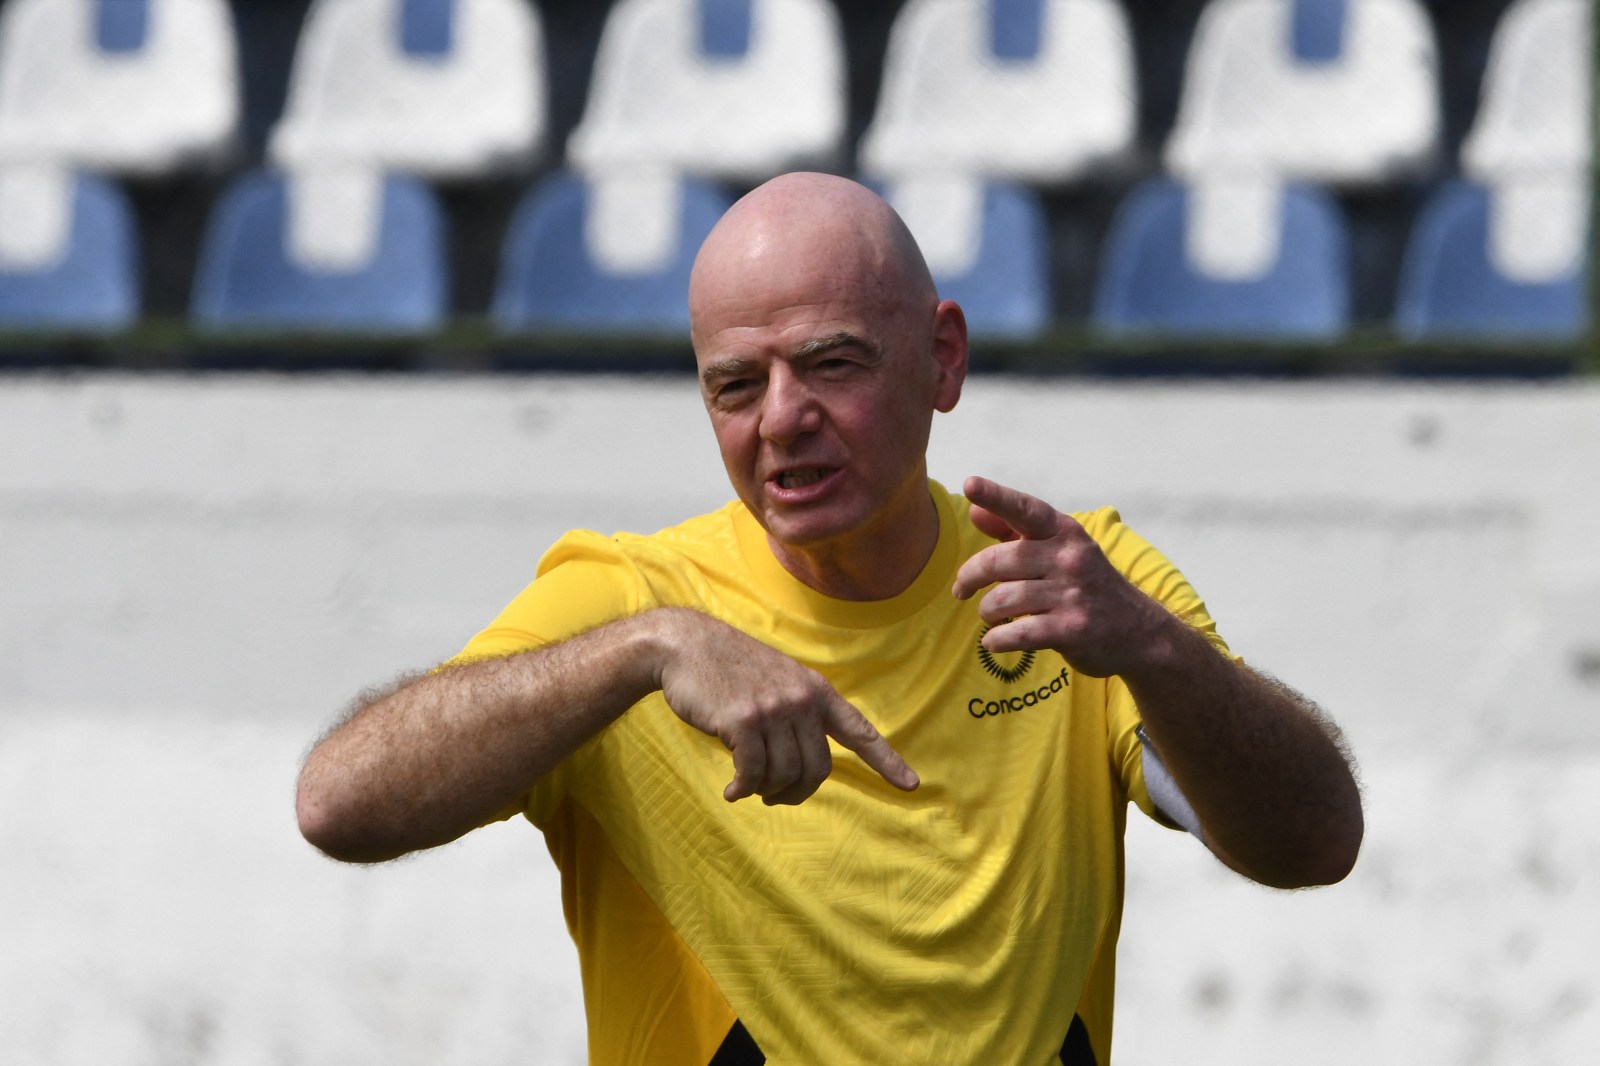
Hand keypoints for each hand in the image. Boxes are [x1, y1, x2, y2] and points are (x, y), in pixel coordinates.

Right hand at [649, 609, 919, 804]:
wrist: (686, 644)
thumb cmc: (730, 670)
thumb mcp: (776, 682)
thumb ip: (797, 715)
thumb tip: (802, 768)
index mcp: (816, 691)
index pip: (860, 731)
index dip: (887, 761)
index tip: (911, 786)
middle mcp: (802, 699)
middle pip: (818, 770)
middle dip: (796, 792)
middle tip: (773, 797)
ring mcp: (774, 708)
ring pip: (785, 775)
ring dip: (765, 790)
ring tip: (747, 787)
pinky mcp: (744, 720)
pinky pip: (753, 773)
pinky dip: (743, 789)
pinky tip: (731, 791)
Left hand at [951, 476, 1175, 678]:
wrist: (1140, 632)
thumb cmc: (1087, 586)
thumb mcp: (1059, 551)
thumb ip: (1013, 531)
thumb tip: (975, 511)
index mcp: (1065, 533)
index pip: (1026, 510)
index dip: (997, 497)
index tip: (970, 484)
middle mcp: (1070, 558)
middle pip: (999, 561)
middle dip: (970, 576)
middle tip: (961, 589)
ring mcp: (1073, 594)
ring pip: (1003, 599)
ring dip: (986, 611)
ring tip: (989, 615)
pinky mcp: (1072, 629)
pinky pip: (1017, 632)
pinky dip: (996, 639)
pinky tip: (993, 641)